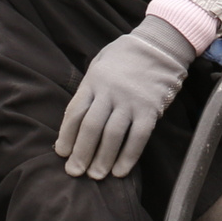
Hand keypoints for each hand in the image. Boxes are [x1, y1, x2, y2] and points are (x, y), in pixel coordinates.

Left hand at [57, 17, 193, 177]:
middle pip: (91, 127)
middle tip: (74, 172)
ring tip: (95, 176)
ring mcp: (131, 101)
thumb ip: (88, 89)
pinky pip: (138, 137)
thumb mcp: (100, 64)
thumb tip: (75, 121)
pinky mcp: (150, 109)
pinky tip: (120, 171)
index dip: (66, 135)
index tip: (62, 153)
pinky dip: (128, 156)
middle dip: (81, 153)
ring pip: (113, 135)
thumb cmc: (125, 56)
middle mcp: (110, 92)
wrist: (160, 45)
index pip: (75, 112)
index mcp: (93, 81)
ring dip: (102, 159)